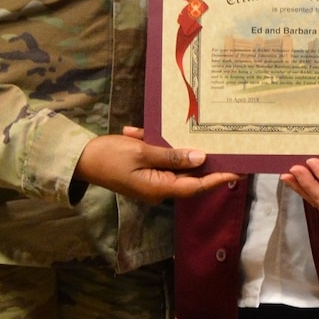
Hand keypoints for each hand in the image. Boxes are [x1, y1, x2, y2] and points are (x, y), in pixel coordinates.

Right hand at [72, 130, 239, 203]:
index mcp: (159, 188)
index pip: (196, 186)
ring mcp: (150, 180)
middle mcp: (158, 188)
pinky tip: (141, 130)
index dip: (218, 178)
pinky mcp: (142, 170)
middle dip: (204, 161)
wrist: (78, 159)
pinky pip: (157, 158)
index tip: (239, 171)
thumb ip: (172, 156)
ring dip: (176, 147)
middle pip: (189, 176)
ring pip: (173, 163)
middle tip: (227, 146)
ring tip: (193, 131)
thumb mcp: (142, 153)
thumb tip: (201, 158)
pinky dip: (154, 143)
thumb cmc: (109, 157)